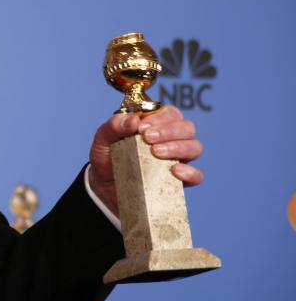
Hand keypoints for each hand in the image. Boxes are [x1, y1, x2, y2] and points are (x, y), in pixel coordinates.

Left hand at [87, 105, 202, 215]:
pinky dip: (190, 172)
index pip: (170, 113)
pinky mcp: (179, 182)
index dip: (160, 117)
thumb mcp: (103, 139)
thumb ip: (114, 126)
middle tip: (148, 138)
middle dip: (169, 131)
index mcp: (156, 124)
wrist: (104, 186)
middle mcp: (172, 140)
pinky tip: (174, 170)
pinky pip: (197, 176)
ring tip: (156, 152)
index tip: (141, 127)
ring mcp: (178, 160)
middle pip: (187, 127)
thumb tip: (134, 120)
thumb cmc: (107, 157)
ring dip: (178, 147)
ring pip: (195, 148)